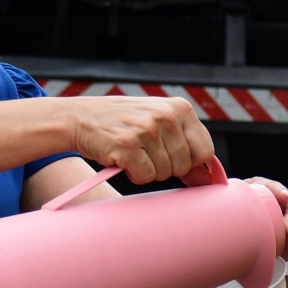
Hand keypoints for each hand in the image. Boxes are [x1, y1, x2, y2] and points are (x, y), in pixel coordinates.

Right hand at [63, 96, 211, 183]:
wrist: (81, 118)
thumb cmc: (124, 122)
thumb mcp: (158, 123)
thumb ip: (184, 146)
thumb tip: (206, 179)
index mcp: (180, 108)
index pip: (205, 151)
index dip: (191, 163)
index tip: (174, 161)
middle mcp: (166, 116)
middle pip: (184, 166)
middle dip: (166, 168)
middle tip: (145, 152)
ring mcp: (147, 130)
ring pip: (164, 173)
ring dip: (148, 170)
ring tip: (133, 151)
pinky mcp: (128, 146)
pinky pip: (145, 177)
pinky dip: (134, 174)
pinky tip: (123, 158)